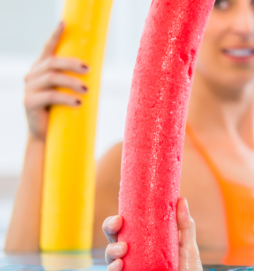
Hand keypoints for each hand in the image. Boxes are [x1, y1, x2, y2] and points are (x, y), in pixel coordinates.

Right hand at [24, 22, 89, 140]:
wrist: (49, 136)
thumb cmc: (64, 110)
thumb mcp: (70, 91)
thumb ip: (76, 78)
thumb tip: (97, 68)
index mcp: (42, 69)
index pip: (48, 48)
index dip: (55, 35)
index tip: (64, 23)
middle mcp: (33, 76)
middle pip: (52, 62)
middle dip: (71, 63)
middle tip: (89, 69)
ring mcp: (29, 89)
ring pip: (52, 77)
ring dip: (72, 81)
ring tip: (87, 90)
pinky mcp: (29, 102)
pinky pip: (49, 96)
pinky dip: (66, 97)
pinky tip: (79, 102)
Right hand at [104, 197, 203, 270]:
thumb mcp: (188, 247)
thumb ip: (185, 225)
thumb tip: (181, 199)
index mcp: (143, 244)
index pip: (125, 229)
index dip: (116, 222)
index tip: (120, 216)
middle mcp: (133, 256)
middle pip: (113, 239)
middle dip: (110, 229)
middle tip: (117, 224)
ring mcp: (129, 270)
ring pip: (110, 257)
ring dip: (111, 250)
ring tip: (122, 249)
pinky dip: (112, 270)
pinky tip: (118, 266)